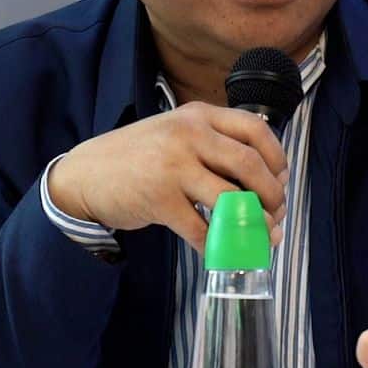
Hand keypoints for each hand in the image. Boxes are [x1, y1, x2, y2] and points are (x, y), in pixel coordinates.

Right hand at [48, 102, 286, 250]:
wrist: (86, 174)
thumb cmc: (138, 156)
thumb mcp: (175, 134)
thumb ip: (212, 143)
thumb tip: (263, 177)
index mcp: (198, 115)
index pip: (255, 129)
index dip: (277, 158)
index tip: (282, 179)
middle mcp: (188, 134)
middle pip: (249, 165)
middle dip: (272, 195)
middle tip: (276, 213)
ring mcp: (173, 166)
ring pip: (231, 199)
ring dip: (254, 224)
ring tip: (261, 237)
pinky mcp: (160, 199)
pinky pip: (202, 229)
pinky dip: (218, 246)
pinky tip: (223, 252)